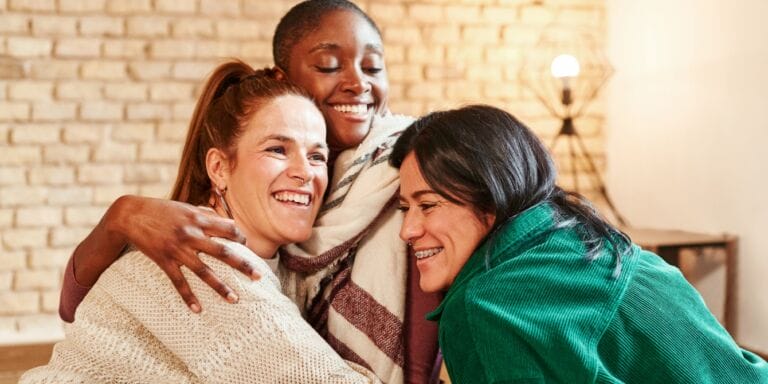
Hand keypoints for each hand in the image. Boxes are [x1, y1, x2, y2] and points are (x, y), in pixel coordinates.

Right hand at [117, 196, 260, 311]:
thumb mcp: (185, 207)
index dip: (240, 237)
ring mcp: (178, 250)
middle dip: (243, 265)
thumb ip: (206, 214)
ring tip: (235, 300)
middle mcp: (192, 235)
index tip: (246, 245)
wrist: (129, 215)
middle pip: (224, 252)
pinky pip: (178, 282)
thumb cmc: (160, 209)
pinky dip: (188, 297)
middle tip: (258, 276)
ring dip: (220, 287)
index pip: (229, 229)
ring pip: (204, 272)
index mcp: (199, 220)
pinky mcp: (164, 261)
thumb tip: (226, 221)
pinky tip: (198, 309)